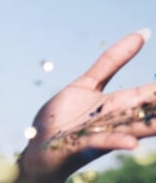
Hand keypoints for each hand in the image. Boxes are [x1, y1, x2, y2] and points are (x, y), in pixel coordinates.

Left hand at [21, 29, 155, 182]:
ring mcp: (102, 134)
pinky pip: (102, 144)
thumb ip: (111, 61)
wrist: (39, 150)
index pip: (151, 93)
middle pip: (149, 111)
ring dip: (153, 126)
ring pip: (134, 129)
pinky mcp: (83, 146)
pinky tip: (132, 144)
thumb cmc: (61, 118)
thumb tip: (143, 32)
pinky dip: (117, 143)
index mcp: (120, 104)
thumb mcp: (86, 84)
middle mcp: (117, 120)